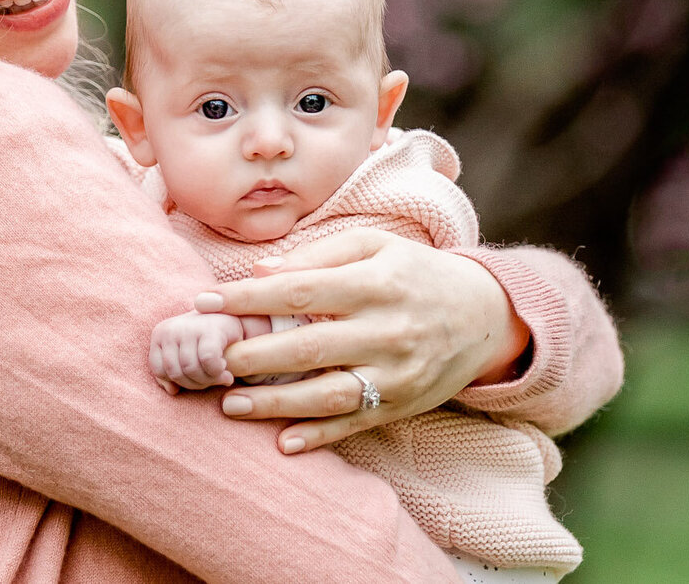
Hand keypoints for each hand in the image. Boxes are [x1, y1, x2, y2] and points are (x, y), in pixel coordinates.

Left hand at [150, 311, 247, 390]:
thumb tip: (172, 391)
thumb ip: (172, 375)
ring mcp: (189, 327)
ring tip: (219, 373)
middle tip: (211, 378)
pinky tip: (225, 367)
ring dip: (209, 379)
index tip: (195, 377)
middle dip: (196, 383)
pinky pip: (208, 361)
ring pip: (191, 369)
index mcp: (160, 333)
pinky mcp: (210, 329)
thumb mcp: (185, 357)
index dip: (178, 382)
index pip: (160, 371)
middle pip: (175, 373)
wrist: (236, 319)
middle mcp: (170, 328)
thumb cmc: (207, 343)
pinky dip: (217, 371)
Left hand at [196, 229, 529, 452]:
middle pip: (307, 347)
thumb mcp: (374, 246)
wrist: (485, 315)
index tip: (203, 302)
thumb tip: (260, 271)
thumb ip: (317, 255)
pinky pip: (354, 424)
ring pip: (326, 395)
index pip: (299, 290)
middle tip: (209, 358)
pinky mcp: (401, 404)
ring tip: (229, 404)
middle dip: (251, 356)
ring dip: (274, 404)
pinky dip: (318, 437)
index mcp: (375, 283)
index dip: (247, 298)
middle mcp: (386, 330)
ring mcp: (395, 373)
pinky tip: (282, 443)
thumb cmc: (415, 272)